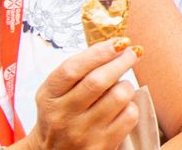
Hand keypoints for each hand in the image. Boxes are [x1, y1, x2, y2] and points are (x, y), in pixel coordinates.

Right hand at [23, 38, 141, 149]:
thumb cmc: (60, 113)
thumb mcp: (55, 91)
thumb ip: (78, 69)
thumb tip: (116, 46)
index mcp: (49, 96)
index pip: (73, 69)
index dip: (99, 52)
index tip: (118, 42)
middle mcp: (63, 115)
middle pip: (98, 81)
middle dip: (121, 61)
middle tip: (132, 53)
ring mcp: (82, 132)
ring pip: (118, 96)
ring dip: (126, 85)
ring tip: (121, 87)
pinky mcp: (101, 145)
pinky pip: (129, 116)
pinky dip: (130, 106)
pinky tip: (122, 107)